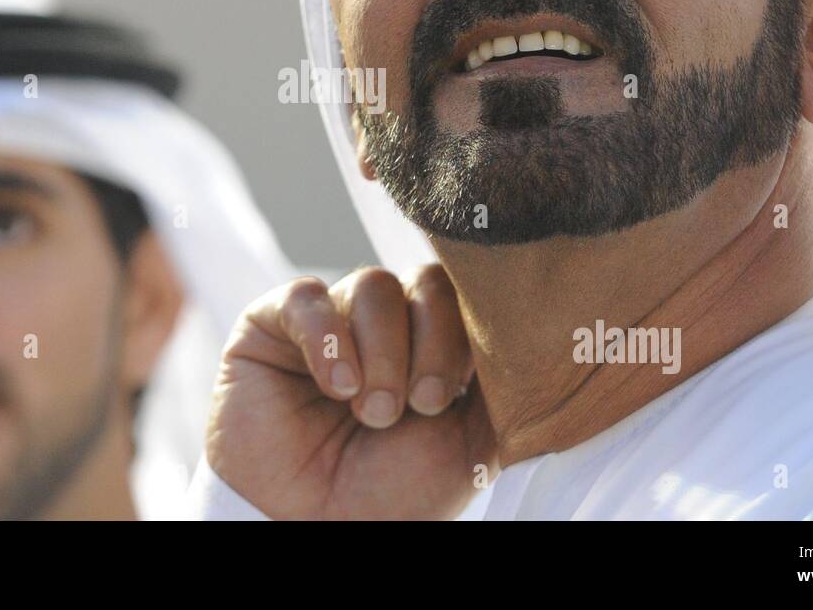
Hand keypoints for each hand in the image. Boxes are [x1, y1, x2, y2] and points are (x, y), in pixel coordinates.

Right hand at [205, 264, 496, 518]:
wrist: (314, 530)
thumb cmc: (392, 495)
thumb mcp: (470, 445)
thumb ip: (503, 390)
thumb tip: (540, 342)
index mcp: (435, 342)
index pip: (465, 295)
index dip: (468, 333)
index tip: (454, 396)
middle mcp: (386, 322)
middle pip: (425, 281)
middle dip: (430, 345)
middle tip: (420, 406)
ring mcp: (331, 318)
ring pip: (372, 285)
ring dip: (382, 352)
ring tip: (371, 411)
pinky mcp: (272, 323)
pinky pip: (305, 296)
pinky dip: (328, 339)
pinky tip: (337, 386)